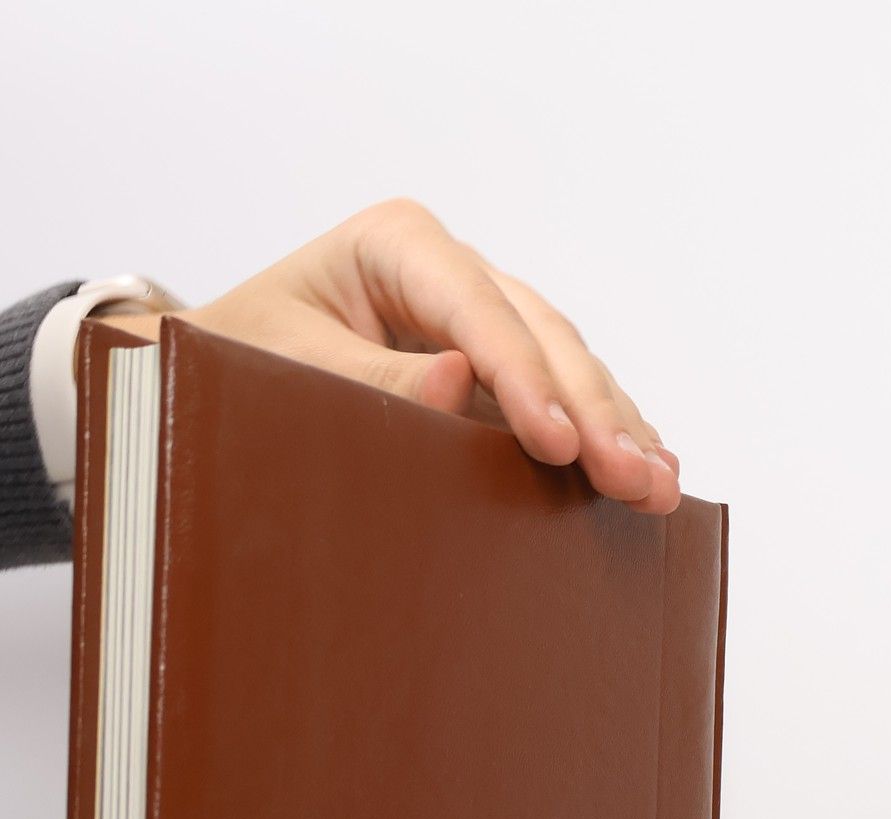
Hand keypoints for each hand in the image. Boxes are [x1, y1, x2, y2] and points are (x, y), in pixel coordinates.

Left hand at [107, 199, 681, 513]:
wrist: (220, 377)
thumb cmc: (236, 362)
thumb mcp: (278, 368)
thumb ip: (365, 378)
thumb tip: (458, 382)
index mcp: (397, 244)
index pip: (480, 308)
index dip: (526, 377)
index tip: (557, 444)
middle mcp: (455, 273)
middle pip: (544, 336)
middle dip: (593, 413)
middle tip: (630, 481)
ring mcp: (488, 322)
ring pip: (572, 367)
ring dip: (620, 429)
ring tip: (658, 489)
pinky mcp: (504, 374)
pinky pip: (570, 401)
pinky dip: (611, 437)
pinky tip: (653, 472)